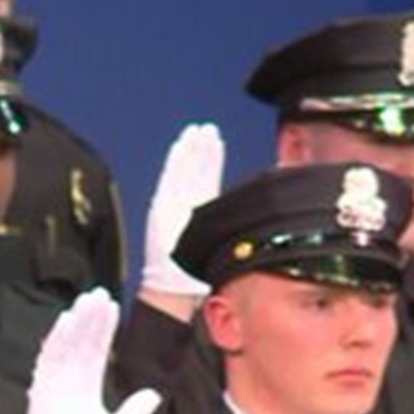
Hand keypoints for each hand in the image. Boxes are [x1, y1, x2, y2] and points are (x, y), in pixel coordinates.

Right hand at [25, 290, 160, 413]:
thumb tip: (154, 395)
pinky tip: (66, 321)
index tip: (111, 307)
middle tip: (98, 292)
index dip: (104, 329)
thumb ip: (134, 412)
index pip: (97, 350)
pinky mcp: (43, 388)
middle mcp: (70, 379)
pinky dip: (57, 339)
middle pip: (82, 342)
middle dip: (90, 318)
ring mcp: (55, 382)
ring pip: (67, 344)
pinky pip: (50, 358)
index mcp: (87, 386)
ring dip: (76, 322)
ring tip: (85, 300)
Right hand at [140, 123, 224, 299]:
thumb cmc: (195, 271)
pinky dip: (177, 160)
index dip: (211, 160)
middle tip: (208, 129)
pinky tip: (183, 144)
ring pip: (183, 170)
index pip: (205, 179)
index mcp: (196, 212)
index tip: (216, 142)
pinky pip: (171, 177)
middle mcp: (182, 204)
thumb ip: (226, 226)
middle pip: (193, 171)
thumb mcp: (216, 245)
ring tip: (198, 131)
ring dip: (191, 149)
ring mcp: (171, 203)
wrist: (173, 284)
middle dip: (201, 149)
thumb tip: (251, 213)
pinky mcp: (162, 204)